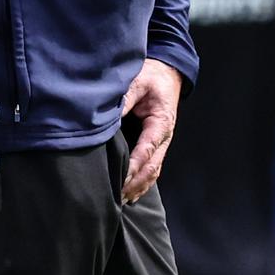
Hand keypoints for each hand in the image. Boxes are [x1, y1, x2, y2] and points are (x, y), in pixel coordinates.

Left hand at [120, 57, 182, 202]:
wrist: (167, 74)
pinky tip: (131, 194)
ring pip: (153, 171)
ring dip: (138, 187)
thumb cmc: (152, 77)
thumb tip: (107, 118)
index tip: (120, 178)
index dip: (134, 165)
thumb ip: (125, 99)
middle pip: (152, 167)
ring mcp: (162, 143)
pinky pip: (152, 168)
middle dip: (135, 183)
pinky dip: (142, 183)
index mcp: (161, 122)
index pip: (147, 149)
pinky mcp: (156, 145)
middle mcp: (164, 136)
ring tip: (121, 201)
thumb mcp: (138, 82)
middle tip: (116, 197)